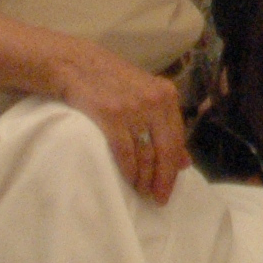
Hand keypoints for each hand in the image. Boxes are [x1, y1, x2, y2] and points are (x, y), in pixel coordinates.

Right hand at [50, 43, 187, 203]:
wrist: (76, 64)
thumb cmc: (112, 82)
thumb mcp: (145, 95)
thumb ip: (165, 125)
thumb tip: (185, 162)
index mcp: (167, 95)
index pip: (177, 139)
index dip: (174, 169)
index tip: (169, 188)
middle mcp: (154, 101)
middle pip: (165, 150)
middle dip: (163, 179)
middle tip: (158, 198)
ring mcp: (133, 108)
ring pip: (146, 154)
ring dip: (144, 178)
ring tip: (141, 190)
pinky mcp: (110, 116)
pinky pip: (125, 153)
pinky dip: (128, 170)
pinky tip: (128, 179)